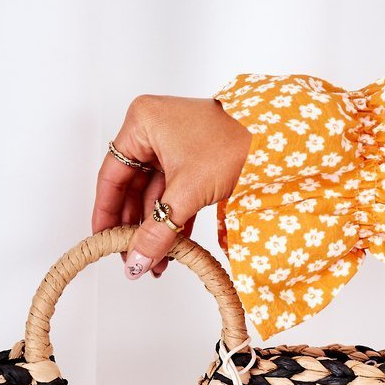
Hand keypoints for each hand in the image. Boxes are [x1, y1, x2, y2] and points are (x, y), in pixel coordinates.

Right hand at [91, 94, 251, 277]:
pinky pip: (173, 193)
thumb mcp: (188, 192)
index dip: (106, 213)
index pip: (112, 175)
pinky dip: (172, 219)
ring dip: (155, 228)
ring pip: (154, 194)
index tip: (103, 241)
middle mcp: (153, 130)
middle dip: (135, 227)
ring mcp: (174, 144)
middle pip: (132, 187)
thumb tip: (136, 261)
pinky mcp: (193, 159)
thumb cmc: (234, 144)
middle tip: (133, 258)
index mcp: (142, 123)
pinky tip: (171, 247)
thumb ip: (157, 230)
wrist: (281, 139)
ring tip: (154, 260)